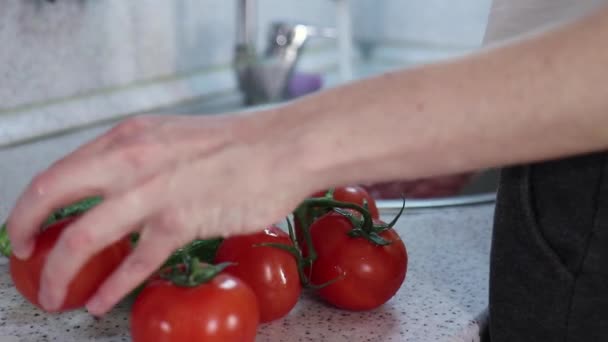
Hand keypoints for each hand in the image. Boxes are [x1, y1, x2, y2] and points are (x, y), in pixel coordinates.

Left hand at [6, 112, 318, 315]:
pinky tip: (100, 302)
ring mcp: (155, 190)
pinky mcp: (183, 220)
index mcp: (128, 137)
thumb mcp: (173, 138)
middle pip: (53, 194)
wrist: (285, 146)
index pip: (60, 169)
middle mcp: (131, 158)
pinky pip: (137, 262)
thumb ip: (139, 159)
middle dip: (24, 230)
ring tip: (54, 295)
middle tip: (20, 255)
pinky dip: (113, 287)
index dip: (34, 202)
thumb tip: (114, 189)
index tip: (30, 224)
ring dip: (62, 272)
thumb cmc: (237, 144)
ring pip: (85, 237)